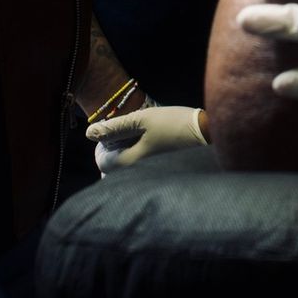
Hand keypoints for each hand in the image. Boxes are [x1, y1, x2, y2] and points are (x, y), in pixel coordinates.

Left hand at [85, 104, 206, 174]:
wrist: (209, 135)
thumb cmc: (175, 125)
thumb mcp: (142, 119)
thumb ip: (114, 127)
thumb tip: (89, 133)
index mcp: (128, 164)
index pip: (101, 161)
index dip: (103, 144)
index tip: (116, 130)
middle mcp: (136, 177)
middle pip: (112, 169)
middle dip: (114, 151)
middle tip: (129, 132)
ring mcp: (148, 178)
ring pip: (125, 171)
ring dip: (126, 155)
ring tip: (141, 137)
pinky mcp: (159, 176)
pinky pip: (138, 173)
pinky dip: (137, 160)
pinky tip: (150, 145)